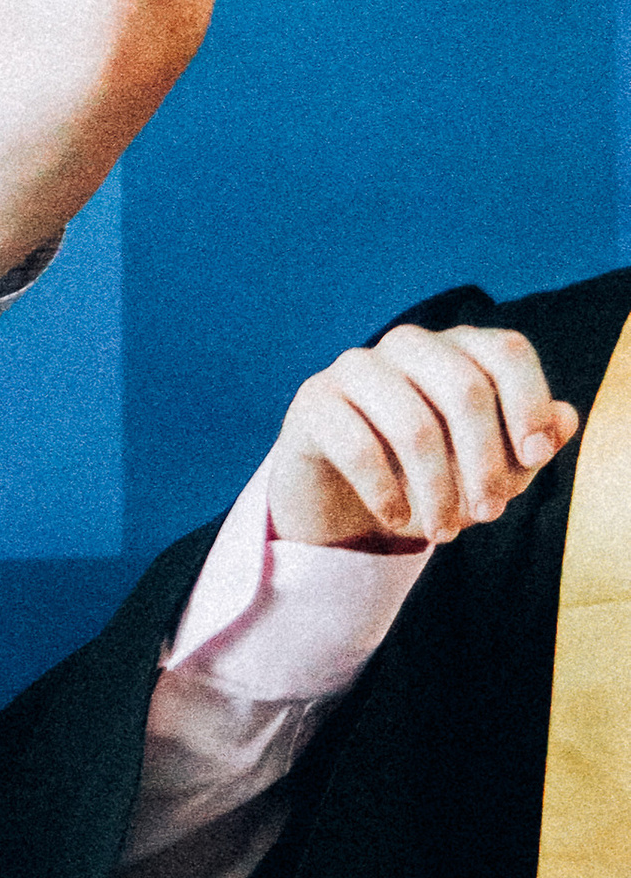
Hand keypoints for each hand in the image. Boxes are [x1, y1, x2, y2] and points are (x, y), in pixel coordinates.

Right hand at [266, 323, 577, 550]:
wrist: (341, 498)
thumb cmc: (425, 475)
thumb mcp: (487, 468)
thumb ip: (528, 445)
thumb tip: (565, 420)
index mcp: (457, 348)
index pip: (507, 352)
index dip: (528, 404)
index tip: (534, 459)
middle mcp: (408, 345)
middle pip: (465, 388)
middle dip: (485, 463)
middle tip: (489, 514)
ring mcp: (356, 368)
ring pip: (413, 424)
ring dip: (437, 491)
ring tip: (444, 532)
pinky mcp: (313, 402)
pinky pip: (359, 447)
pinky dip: (387, 493)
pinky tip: (397, 519)